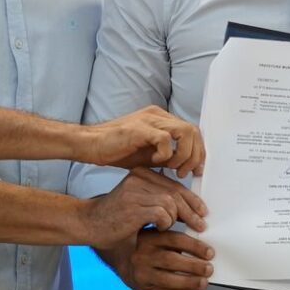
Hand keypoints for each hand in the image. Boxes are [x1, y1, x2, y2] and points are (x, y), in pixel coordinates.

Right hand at [79, 169, 207, 247]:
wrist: (88, 224)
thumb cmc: (114, 217)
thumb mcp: (138, 201)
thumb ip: (158, 197)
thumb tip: (188, 206)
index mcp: (141, 174)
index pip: (174, 184)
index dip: (191, 198)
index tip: (202, 211)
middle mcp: (139, 178)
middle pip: (176, 193)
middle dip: (191, 211)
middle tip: (200, 225)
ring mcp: (135, 192)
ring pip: (171, 204)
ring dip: (175, 219)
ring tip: (170, 227)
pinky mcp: (133, 207)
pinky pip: (162, 214)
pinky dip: (165, 224)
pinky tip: (158, 228)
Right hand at [81, 107, 204, 175]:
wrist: (90, 144)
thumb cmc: (116, 150)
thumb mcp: (149, 154)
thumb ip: (167, 156)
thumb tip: (186, 166)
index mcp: (161, 120)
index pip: (192, 132)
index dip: (198, 152)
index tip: (196, 171)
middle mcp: (158, 116)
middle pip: (193, 131)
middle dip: (194, 155)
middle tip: (184, 173)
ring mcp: (149, 120)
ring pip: (184, 132)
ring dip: (184, 154)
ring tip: (173, 169)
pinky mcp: (140, 128)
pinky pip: (164, 139)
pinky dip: (165, 154)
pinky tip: (155, 162)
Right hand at [121, 227, 213, 289]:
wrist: (124, 265)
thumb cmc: (146, 249)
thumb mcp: (155, 237)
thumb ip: (173, 240)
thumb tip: (203, 250)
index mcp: (148, 238)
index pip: (175, 240)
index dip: (194, 246)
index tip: (209, 252)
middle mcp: (142, 256)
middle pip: (172, 260)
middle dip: (194, 266)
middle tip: (209, 268)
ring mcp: (141, 274)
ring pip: (168, 279)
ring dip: (190, 282)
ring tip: (204, 282)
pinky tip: (193, 288)